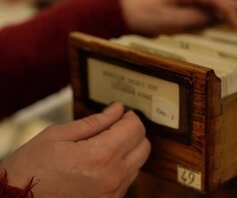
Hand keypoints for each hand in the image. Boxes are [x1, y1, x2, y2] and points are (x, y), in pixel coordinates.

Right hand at [0, 102, 149, 197]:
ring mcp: (113, 193)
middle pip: (144, 146)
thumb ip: (95, 122)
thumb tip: (117, 109)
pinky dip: (121, 167)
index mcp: (101, 155)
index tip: (121, 113)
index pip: (135, 128)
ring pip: (139, 163)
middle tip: (115, 127)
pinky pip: (127, 179)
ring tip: (104, 145)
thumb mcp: (58, 135)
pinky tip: (101, 162)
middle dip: (133, 132)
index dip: (129, 116)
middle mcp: (113, 176)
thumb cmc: (30, 168)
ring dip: (128, 150)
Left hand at [120, 0, 236, 35]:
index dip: (227, 11)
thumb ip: (191, 19)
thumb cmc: (140, 14)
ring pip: (210, 4)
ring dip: (228, 9)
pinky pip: (200, 10)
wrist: (119, 12)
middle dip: (235, 4)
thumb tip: (212, 18)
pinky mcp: (178, 6)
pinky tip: (224, 17)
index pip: (211, 0)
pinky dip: (214, 14)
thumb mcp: (167, 19)